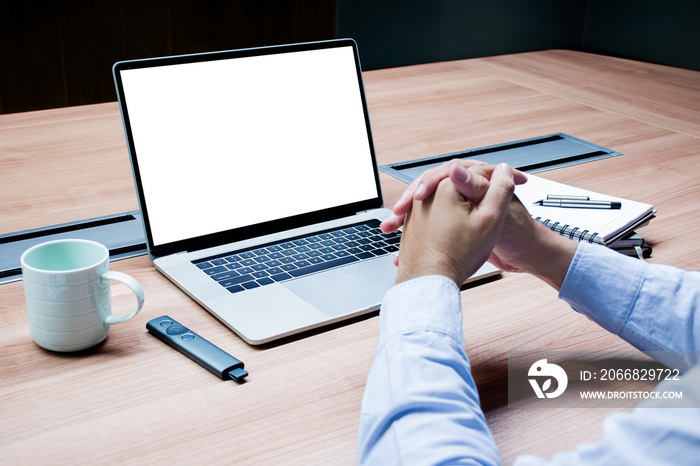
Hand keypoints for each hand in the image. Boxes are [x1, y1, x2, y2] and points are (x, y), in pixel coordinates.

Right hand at [388, 160, 576, 288]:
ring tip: (391, 227)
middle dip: (410, 200)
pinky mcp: (459, 222)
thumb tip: (456, 169)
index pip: (444, 173)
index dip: (427, 184)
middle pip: (430, 188)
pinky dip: (416, 233)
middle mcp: (469, 190)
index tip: (416, 197)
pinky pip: (431, 223)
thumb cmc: (519, 233)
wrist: (527, 257)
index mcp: (479, 181)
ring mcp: (462, 206)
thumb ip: (476, 188)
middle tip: (397, 213)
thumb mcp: (496, 210)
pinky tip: (403, 244)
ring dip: (407, 217)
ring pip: (427, 206)